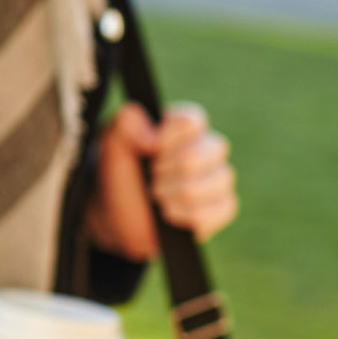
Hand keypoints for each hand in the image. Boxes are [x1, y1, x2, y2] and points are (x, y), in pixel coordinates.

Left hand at [90, 101, 237, 259]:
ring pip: (213, 182)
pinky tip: (172, 212)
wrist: (120, 217)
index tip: (146, 150)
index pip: (191, 121)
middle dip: (164, 172)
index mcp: (181, 125)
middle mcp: (207, 147)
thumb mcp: (112, 148)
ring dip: (174, 194)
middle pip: (199, 155)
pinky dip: (188, 215)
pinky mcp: (225, 205)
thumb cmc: (120, 177)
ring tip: (158, 195)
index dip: (166, 139)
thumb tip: (141, 124)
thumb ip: (122, 126)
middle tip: (149, 177)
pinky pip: (223, 207)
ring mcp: (219, 176)